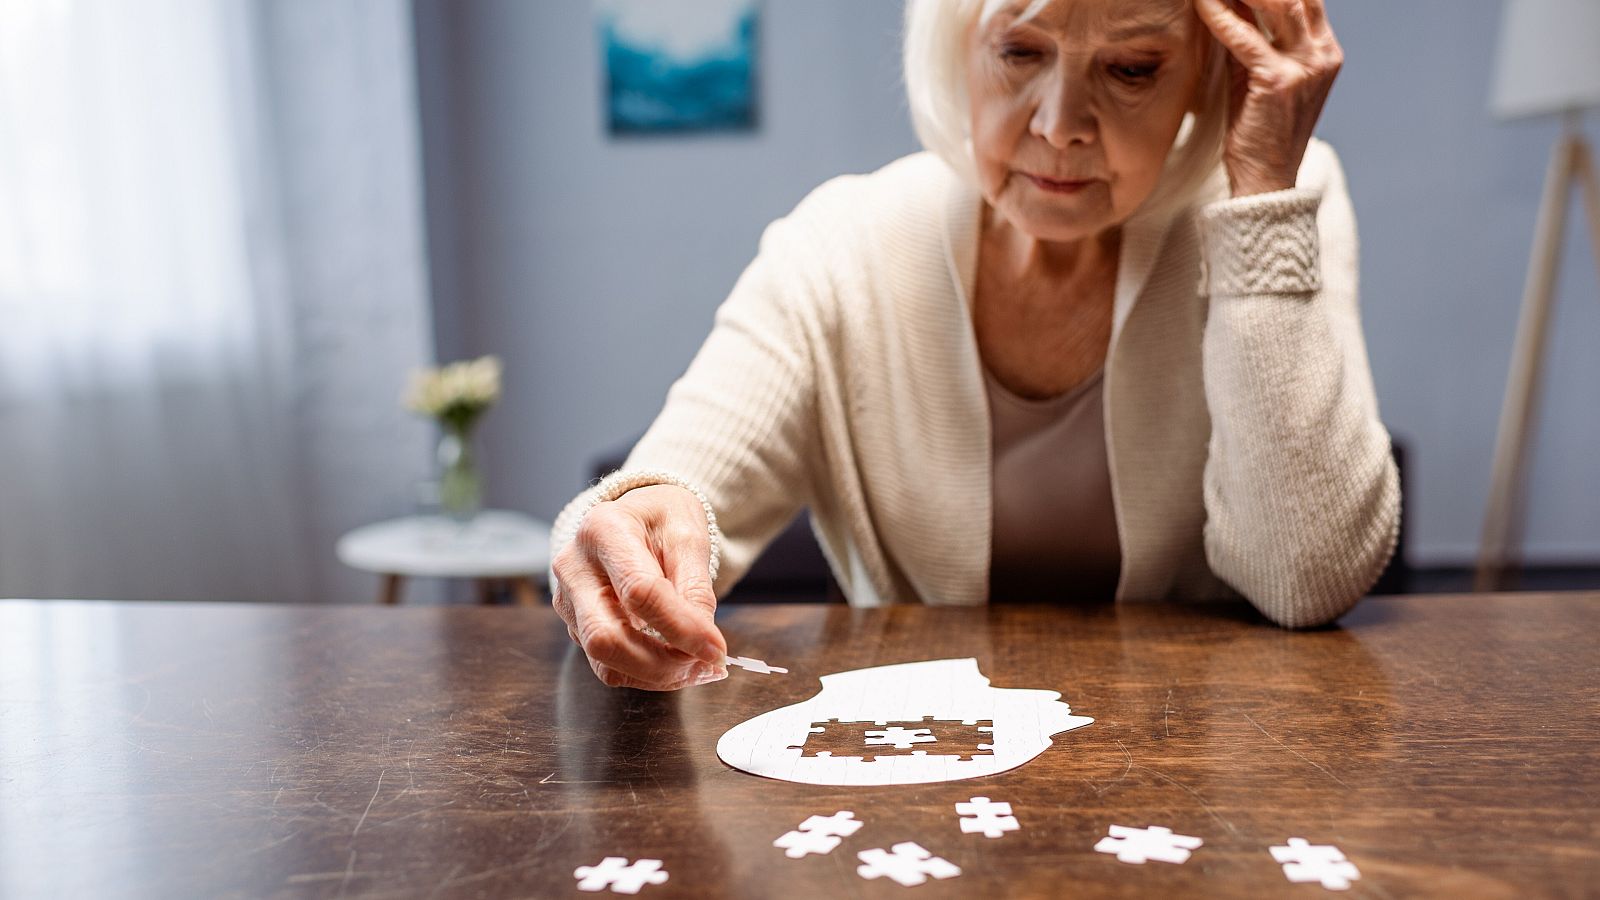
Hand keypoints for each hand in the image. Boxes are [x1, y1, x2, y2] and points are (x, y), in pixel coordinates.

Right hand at [550, 484, 728, 689]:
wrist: (635, 518)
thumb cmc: (661, 521)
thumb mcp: (688, 536)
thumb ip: (696, 588)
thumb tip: (705, 643)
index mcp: (603, 530)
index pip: (639, 592)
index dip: (681, 628)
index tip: (717, 650)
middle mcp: (574, 567)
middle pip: (606, 637)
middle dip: (662, 664)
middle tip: (706, 667)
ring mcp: (568, 599)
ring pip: (604, 660)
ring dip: (656, 675)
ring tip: (696, 668)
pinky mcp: (574, 624)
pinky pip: (606, 663)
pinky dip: (645, 673)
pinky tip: (674, 664)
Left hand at [1194, 0, 1342, 196]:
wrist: (1265, 179)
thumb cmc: (1257, 131)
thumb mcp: (1258, 77)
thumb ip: (1252, 41)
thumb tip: (1231, 4)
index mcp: (1325, 51)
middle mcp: (1323, 54)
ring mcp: (1306, 67)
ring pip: (1277, 4)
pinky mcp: (1280, 81)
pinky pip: (1245, 38)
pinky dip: (1221, 17)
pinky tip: (1202, 4)